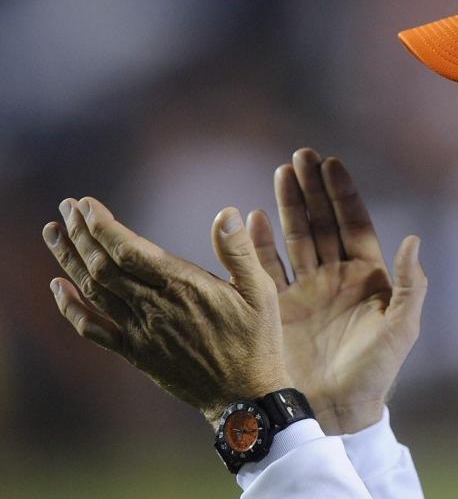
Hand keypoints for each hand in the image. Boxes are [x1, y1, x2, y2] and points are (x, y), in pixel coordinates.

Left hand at [42, 197, 292, 426]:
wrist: (243, 396)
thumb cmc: (257, 340)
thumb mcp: (261, 291)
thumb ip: (240, 250)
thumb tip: (225, 213)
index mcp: (184, 286)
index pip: (129, 250)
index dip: (103, 226)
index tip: (86, 204)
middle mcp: (155, 307)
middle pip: (103, 266)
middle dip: (80, 234)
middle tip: (65, 207)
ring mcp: (141, 331)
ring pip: (93, 291)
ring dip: (69, 260)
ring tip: (52, 233)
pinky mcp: (136, 352)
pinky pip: (93, 329)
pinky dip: (70, 308)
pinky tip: (57, 288)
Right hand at [246, 149, 427, 434]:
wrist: (337, 413)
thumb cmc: (375, 373)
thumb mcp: (400, 329)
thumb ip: (409, 286)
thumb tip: (413, 240)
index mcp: (366, 277)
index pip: (354, 224)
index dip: (343, 194)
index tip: (331, 163)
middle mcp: (335, 276)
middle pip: (322, 222)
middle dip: (312, 189)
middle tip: (300, 156)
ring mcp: (305, 289)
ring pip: (296, 237)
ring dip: (289, 205)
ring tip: (282, 173)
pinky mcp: (278, 307)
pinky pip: (267, 267)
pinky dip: (261, 243)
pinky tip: (254, 218)